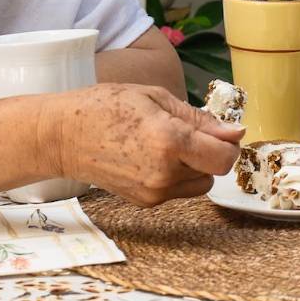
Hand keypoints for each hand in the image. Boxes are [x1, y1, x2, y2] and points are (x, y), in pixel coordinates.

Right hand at [44, 82, 243, 205]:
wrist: (63, 136)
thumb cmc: (106, 107)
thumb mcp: (156, 97)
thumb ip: (199, 118)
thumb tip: (236, 132)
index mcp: (170, 142)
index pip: (224, 157)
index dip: (228, 143)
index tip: (221, 131)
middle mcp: (165, 173)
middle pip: (214, 171)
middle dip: (209, 151)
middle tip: (185, 131)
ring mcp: (154, 192)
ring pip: (199, 183)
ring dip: (194, 165)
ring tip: (166, 143)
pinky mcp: (145, 202)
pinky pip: (178, 190)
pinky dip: (176, 175)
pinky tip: (152, 156)